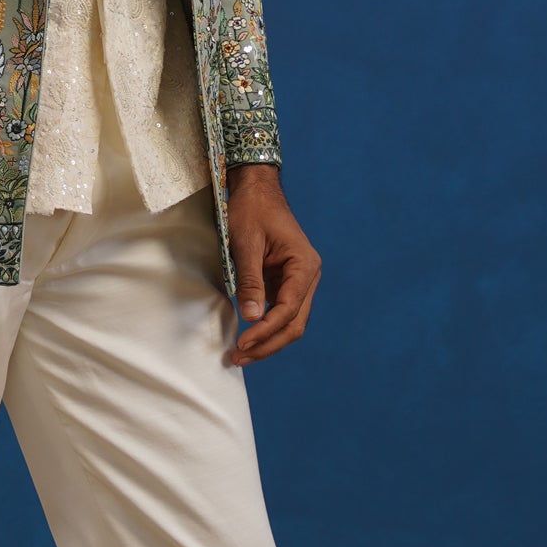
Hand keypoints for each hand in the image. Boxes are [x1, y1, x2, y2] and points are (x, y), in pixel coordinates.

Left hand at [224, 165, 319, 363]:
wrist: (255, 188)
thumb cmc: (251, 209)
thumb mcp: (246, 243)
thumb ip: (251, 280)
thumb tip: (251, 317)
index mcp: (304, 266)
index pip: (288, 309)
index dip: (266, 330)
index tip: (242, 343)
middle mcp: (307, 276)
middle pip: (294, 323)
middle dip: (268, 344)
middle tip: (239, 357)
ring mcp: (298, 280)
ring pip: (289, 321)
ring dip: (268, 339)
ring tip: (241, 354)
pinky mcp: (285, 282)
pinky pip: (280, 311)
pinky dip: (265, 326)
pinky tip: (247, 337)